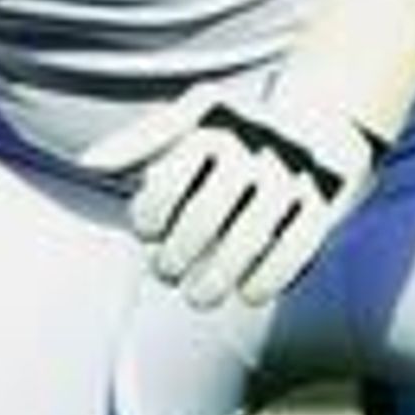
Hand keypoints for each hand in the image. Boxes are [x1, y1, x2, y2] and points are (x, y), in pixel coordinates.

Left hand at [89, 69, 383, 308]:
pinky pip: (297, 246)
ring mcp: (293, 173)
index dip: (150, 214)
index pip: (170, 179)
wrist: (325, 118)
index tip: (148, 234)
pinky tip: (249, 294)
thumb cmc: (240, 128)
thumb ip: (141, 140)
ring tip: (199, 297)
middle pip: (205, 218)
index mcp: (217, 124)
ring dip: (217, 278)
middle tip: (167, 275)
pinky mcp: (325, 201)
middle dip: (177, 257)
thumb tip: (89, 164)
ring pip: (249, 238)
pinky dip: (271, 277)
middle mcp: (257, 145)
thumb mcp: (192, 118)